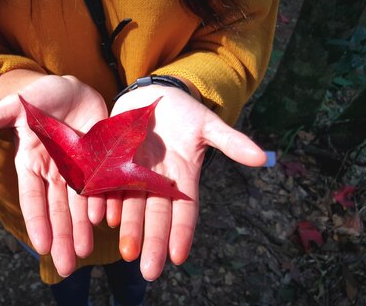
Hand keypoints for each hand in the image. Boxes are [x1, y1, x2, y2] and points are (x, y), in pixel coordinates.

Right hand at [0, 74, 108, 276]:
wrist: (71, 88)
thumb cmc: (38, 96)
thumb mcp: (13, 106)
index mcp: (32, 164)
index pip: (33, 198)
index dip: (37, 221)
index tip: (42, 245)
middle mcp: (55, 172)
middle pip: (58, 209)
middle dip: (62, 237)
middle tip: (66, 265)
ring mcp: (78, 169)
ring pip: (80, 204)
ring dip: (82, 227)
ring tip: (85, 251)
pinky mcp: (99, 162)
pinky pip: (103, 186)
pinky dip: (106, 203)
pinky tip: (109, 220)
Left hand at [111, 85, 265, 280]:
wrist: (152, 95)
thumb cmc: (185, 111)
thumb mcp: (208, 124)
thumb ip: (230, 142)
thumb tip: (263, 157)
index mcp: (183, 176)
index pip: (184, 210)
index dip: (181, 233)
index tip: (179, 256)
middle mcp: (158, 180)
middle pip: (155, 215)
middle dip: (152, 241)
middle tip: (147, 270)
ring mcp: (134, 172)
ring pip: (131, 205)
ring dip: (129, 228)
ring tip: (125, 251)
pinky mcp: (112, 161)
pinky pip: (108, 184)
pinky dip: (106, 200)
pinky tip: (102, 218)